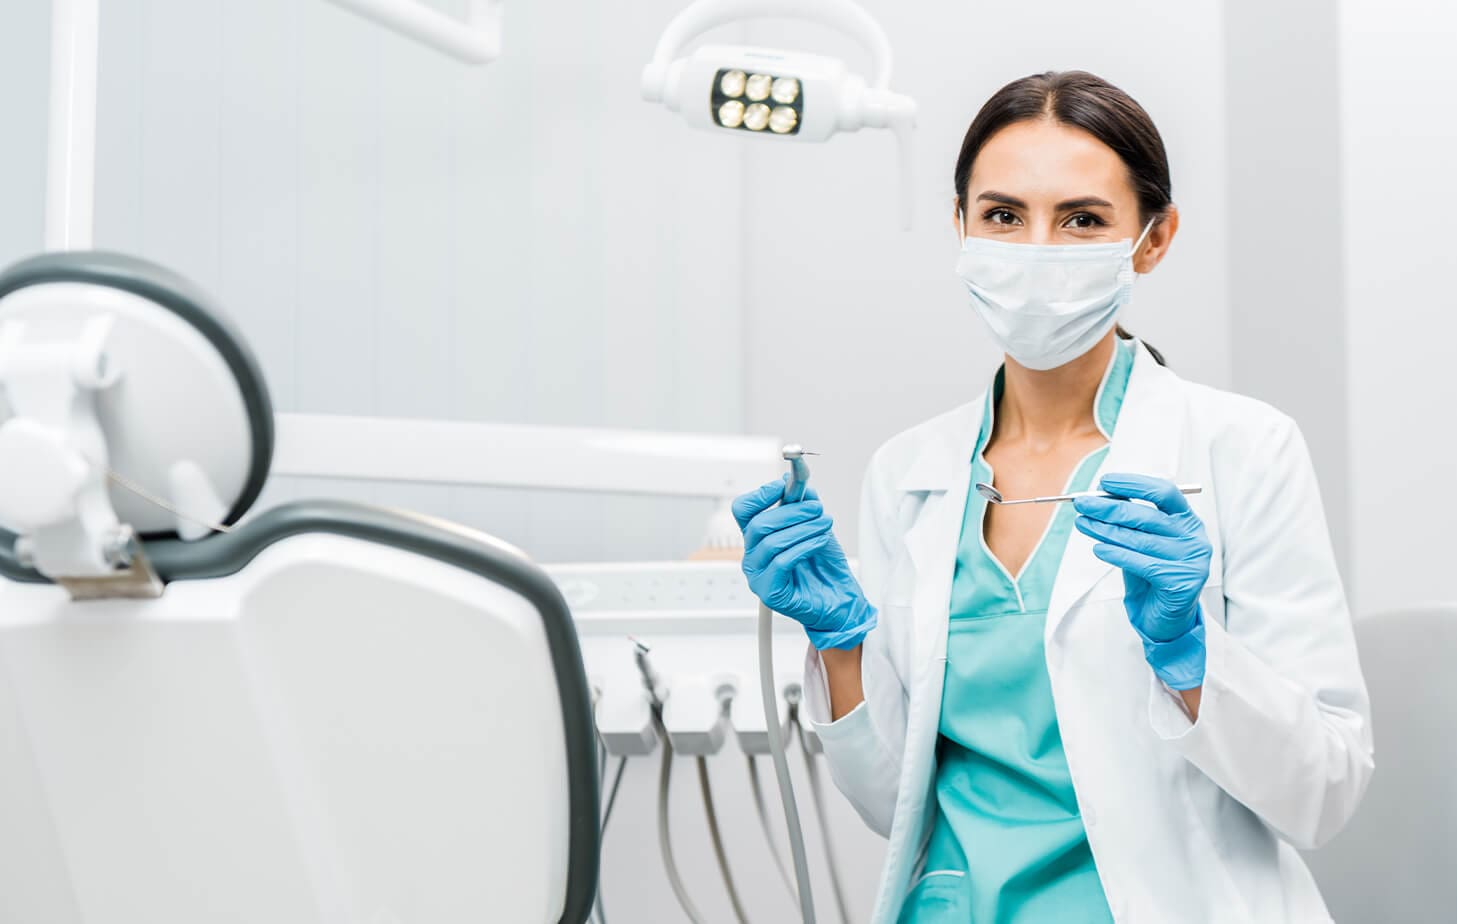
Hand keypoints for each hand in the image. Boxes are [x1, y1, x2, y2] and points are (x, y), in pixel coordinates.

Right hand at [732, 477, 876, 650]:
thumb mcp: (815, 525)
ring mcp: (758, 576)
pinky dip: (804, 546)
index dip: (761, 494)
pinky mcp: (770, 593)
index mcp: (756, 537)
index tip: (785, 485)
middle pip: (758, 524)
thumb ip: (803, 503)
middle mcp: (752, 556)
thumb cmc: (823, 565)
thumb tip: (795, 481)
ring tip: (825, 523)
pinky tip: (820, 541)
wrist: (839, 598)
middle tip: (817, 507)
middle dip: (791, 511)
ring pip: (771, 542)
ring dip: (803, 528)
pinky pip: (782, 562)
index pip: (743, 510)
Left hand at [1073, 473, 1210, 689]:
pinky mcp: (1182, 582)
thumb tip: (1100, 495)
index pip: (1165, 493)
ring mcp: (1191, 561)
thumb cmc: (1151, 574)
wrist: (1165, 619)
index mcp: (1188, 521)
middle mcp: (1194, 538)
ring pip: (1140, 540)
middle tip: (1081, 504)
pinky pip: (1141, 563)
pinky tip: (1098, 548)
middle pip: (1147, 516)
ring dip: (1105, 530)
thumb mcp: (1142, 541)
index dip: (1134, 484)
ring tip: (1083, 523)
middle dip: (1109, 508)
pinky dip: (1116, 554)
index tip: (1105, 482)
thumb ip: (1130, 520)